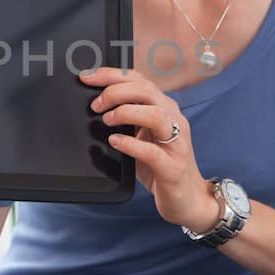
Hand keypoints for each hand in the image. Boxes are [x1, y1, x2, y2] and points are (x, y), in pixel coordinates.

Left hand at [78, 66, 217, 231]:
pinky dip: (130, 144)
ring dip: (126, 113)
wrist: (187, 199)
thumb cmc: (160, 166)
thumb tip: (94, 107)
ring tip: (107, 120)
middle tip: (95, 105)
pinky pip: (152, 152)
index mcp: (165, 109)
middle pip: (147, 90)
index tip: (87, 78)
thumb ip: (126, 121)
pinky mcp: (173, 168)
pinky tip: (115, 142)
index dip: (112, 75)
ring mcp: (177, 144)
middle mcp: (174, 121)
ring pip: (156, 115)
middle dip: (116, 92)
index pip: (140, 80)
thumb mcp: (141, 137)